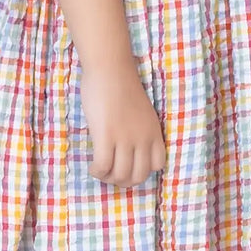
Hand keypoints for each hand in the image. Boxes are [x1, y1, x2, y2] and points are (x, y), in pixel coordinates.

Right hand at [80, 61, 166, 187]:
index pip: (158, 165)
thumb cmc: (122, 84)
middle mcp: (142, 138)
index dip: (142, 169)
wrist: (110, 68)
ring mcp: (125, 139)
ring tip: (100, 170)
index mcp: (154, 131)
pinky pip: (102, 166)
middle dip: (124, 181)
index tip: (129, 164)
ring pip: (120, 175)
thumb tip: (127, 148)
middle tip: (111, 173)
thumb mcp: (141, 111)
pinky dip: (97, 171)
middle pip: (138, 176)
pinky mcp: (106, 136)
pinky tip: (92, 166)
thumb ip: (139, 130)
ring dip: (108, 178)